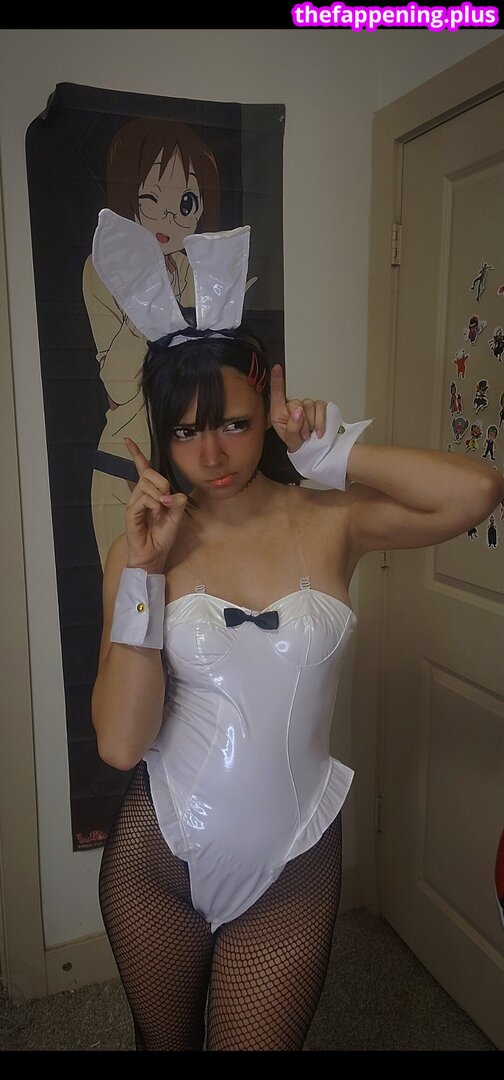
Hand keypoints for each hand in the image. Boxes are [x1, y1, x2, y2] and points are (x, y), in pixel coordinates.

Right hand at [124, 438, 187, 573]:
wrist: (154, 554)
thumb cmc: (163, 535)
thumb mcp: (177, 515)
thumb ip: (177, 501)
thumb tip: (170, 493)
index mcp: (151, 492)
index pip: (142, 468)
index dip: (136, 454)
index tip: (128, 440)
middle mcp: (140, 494)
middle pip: (149, 472)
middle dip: (162, 483)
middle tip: (167, 501)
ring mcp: (134, 502)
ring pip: (147, 484)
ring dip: (159, 497)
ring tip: (160, 512)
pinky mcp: (131, 512)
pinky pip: (144, 499)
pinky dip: (154, 505)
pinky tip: (156, 515)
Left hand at [269, 364, 326, 451]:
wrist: (309, 449)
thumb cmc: (295, 441)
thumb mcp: (289, 439)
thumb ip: (292, 427)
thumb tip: (298, 412)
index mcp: (279, 411)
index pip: (277, 392)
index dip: (277, 379)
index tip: (277, 368)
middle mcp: (291, 405)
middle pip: (298, 404)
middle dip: (302, 423)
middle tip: (303, 436)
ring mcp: (305, 404)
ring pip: (310, 406)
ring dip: (311, 424)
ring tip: (309, 435)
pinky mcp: (318, 406)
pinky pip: (321, 408)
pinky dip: (321, 421)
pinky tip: (318, 432)